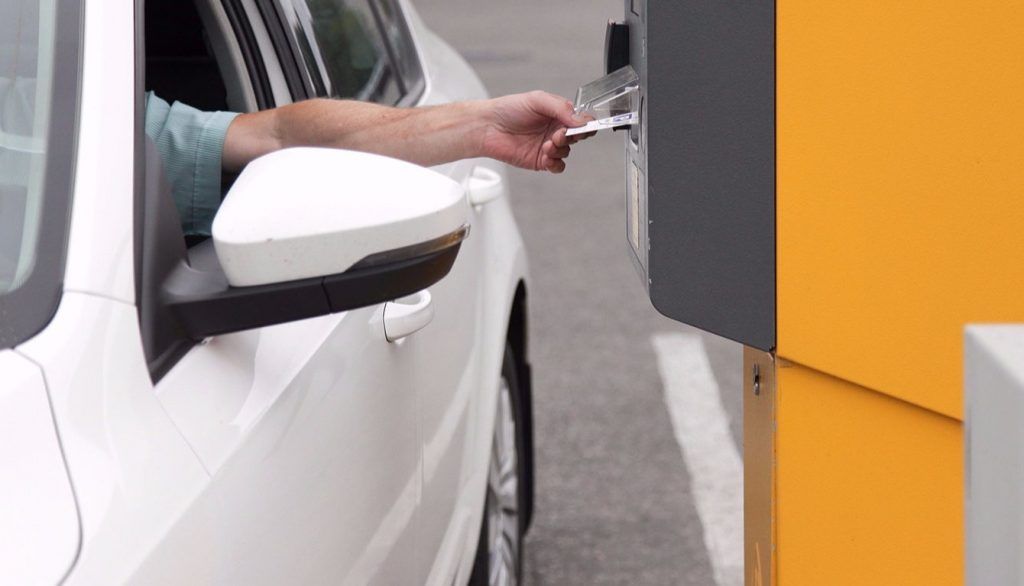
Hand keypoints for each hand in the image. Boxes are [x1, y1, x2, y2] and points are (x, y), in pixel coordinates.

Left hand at [479, 91, 593, 173]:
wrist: (488, 127)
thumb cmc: (508, 109)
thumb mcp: (538, 100)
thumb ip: (561, 108)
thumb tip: (580, 120)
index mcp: (557, 113)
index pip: (581, 120)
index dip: (585, 124)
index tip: (580, 126)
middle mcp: (554, 129)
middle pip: (577, 136)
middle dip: (571, 136)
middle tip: (558, 134)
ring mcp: (548, 146)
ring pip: (567, 151)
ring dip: (560, 149)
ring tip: (546, 145)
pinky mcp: (540, 160)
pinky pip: (557, 166)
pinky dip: (556, 164)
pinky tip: (547, 158)